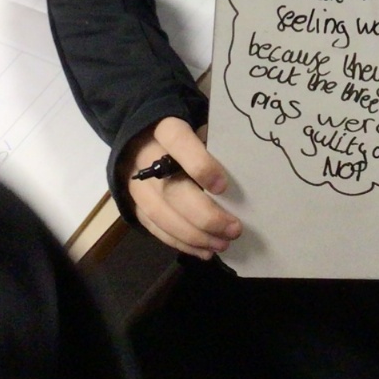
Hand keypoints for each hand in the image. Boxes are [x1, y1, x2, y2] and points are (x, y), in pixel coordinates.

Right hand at [123, 117, 239, 258]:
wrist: (141, 140)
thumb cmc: (186, 135)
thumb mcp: (200, 128)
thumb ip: (216, 146)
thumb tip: (245, 174)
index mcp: (164, 128)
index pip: (179, 142)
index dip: (200, 165)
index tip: (223, 187)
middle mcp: (145, 156)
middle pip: (171, 190)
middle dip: (205, 215)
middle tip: (233, 229)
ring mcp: (136, 183)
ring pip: (161, 214)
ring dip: (194, 235)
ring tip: (222, 244)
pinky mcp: (133, 204)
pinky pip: (154, 227)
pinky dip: (180, 242)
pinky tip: (204, 251)